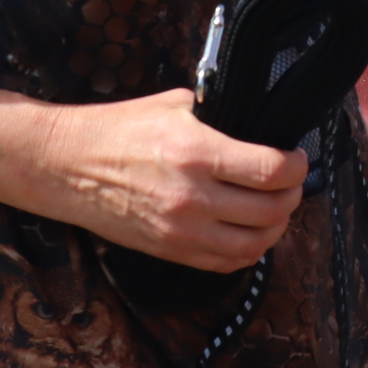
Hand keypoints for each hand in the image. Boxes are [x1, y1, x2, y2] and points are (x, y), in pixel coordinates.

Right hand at [37, 88, 306, 272]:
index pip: (270, 171)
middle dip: (291, 196)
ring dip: (275, 228)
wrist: (68, 166)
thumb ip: (219, 116)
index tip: (298, 158)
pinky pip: (225, 263)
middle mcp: (193, 197)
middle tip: (292, 181)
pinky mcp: (170, 251)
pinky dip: (248, 251)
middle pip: (270, 211)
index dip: (297, 166)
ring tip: (276, 208)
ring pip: (254, 245)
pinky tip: (250, 231)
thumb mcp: (176, 105)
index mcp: (198, 152)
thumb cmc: (119, 129)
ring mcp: (182, 230)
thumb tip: (257, 125)